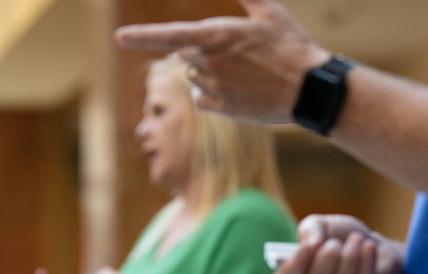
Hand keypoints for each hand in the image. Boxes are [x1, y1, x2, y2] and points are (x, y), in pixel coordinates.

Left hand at [115, 0, 327, 122]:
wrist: (309, 88)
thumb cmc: (291, 46)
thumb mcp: (270, 13)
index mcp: (218, 36)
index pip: (170, 35)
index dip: (142, 36)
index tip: (119, 38)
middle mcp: (211, 62)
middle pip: (185, 56)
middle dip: (201, 53)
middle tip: (235, 55)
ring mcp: (214, 87)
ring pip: (194, 77)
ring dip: (209, 74)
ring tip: (243, 73)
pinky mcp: (220, 107)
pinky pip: (201, 98)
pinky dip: (211, 94)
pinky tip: (237, 90)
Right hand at [274, 214, 402, 273]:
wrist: (372, 245)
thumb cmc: (341, 236)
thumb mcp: (322, 225)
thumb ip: (310, 230)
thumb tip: (312, 243)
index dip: (294, 267)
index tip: (307, 246)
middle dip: (325, 261)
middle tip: (335, 243)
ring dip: (349, 259)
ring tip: (357, 238)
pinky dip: (366, 263)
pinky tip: (368, 246)